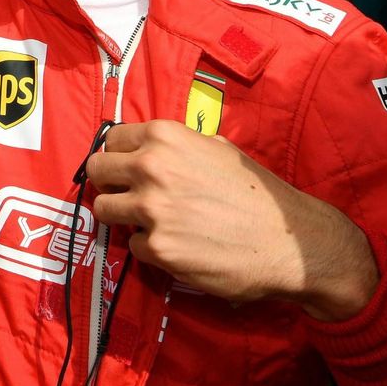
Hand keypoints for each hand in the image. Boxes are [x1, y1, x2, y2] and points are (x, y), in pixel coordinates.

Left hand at [86, 121, 377, 318]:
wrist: (289, 240)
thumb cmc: (255, 193)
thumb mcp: (216, 148)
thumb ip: (177, 147)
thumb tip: (148, 149)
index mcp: (164, 137)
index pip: (111, 140)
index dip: (117, 156)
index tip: (124, 168)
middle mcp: (150, 167)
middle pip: (97, 171)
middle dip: (109, 183)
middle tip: (126, 195)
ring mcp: (151, 209)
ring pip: (103, 209)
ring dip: (121, 217)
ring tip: (148, 222)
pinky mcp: (157, 248)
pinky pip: (133, 245)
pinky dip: (149, 247)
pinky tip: (176, 245)